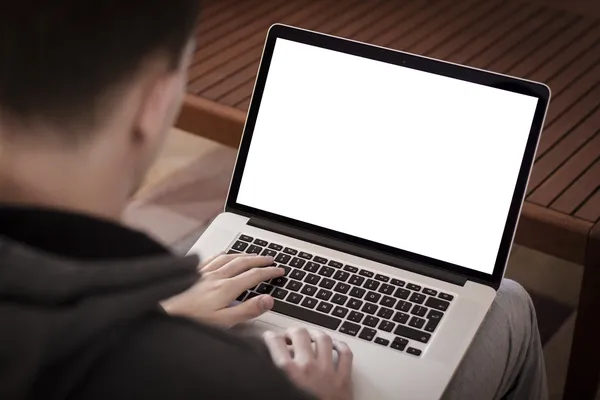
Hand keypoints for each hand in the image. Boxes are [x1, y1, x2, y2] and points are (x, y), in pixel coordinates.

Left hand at [161, 253, 283, 326]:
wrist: (161, 312)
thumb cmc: (190, 320)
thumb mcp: (223, 322)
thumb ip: (247, 310)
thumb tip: (267, 300)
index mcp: (226, 288)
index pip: (254, 276)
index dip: (269, 272)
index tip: (279, 270)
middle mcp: (216, 276)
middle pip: (243, 262)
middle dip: (260, 259)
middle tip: (271, 259)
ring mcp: (203, 273)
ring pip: (229, 257)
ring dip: (244, 254)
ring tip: (253, 254)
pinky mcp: (192, 273)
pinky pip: (213, 257)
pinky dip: (224, 254)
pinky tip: (224, 255)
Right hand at [263, 328, 353, 399]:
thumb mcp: (278, 395)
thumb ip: (271, 382)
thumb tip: (265, 375)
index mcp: (287, 373)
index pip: (275, 342)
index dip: (271, 336)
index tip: (270, 337)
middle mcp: (307, 367)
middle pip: (300, 334)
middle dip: (293, 332)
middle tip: (291, 335)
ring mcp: (327, 371)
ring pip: (324, 339)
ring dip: (317, 334)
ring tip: (313, 335)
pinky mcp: (344, 379)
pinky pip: (346, 354)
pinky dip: (342, 346)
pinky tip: (337, 345)